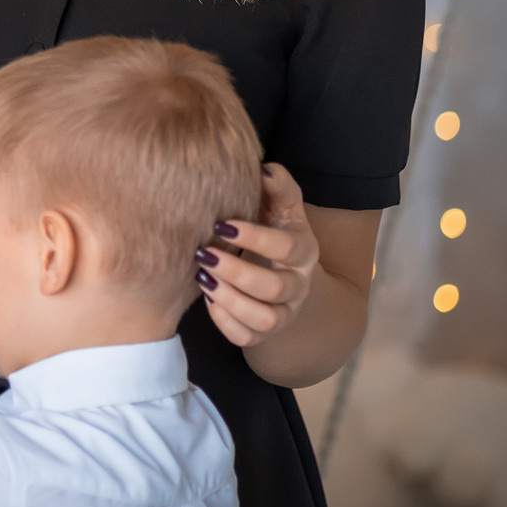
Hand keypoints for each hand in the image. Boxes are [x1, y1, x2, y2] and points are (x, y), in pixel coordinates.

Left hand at [198, 163, 318, 348]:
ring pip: (264, 319)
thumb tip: (266, 167)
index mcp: (303, 251)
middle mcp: (298, 286)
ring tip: (202, 277)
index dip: (256, 237)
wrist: (283, 273)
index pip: (287, 247)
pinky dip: (224, 322)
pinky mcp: (262, 333)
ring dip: (229, 300)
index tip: (221, 223)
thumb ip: (277, 187)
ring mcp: (283, 313)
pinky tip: (207, 299)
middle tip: (203, 253)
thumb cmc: (273, 230)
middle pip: (274, 288)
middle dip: (236, 272)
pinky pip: (246, 339)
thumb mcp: (280, 208)